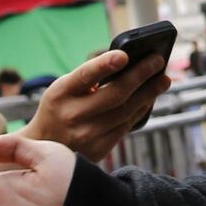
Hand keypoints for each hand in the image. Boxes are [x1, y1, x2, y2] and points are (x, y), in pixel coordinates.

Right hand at [21, 50, 170, 159]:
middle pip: (115, 95)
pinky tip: (149, 99)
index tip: (124, 54)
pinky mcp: (97, 150)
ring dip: (148, 94)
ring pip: (125, 112)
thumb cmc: (59, 108)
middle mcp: (71, 115)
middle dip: (141, 76)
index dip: (104, 64)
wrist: (43, 147)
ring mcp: (85, 136)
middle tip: (158, 61)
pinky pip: (126, 127)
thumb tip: (130, 65)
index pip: (85, 76)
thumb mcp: (62, 90)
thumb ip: (89, 78)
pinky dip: (140, 110)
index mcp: (59, 93)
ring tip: (162, 80)